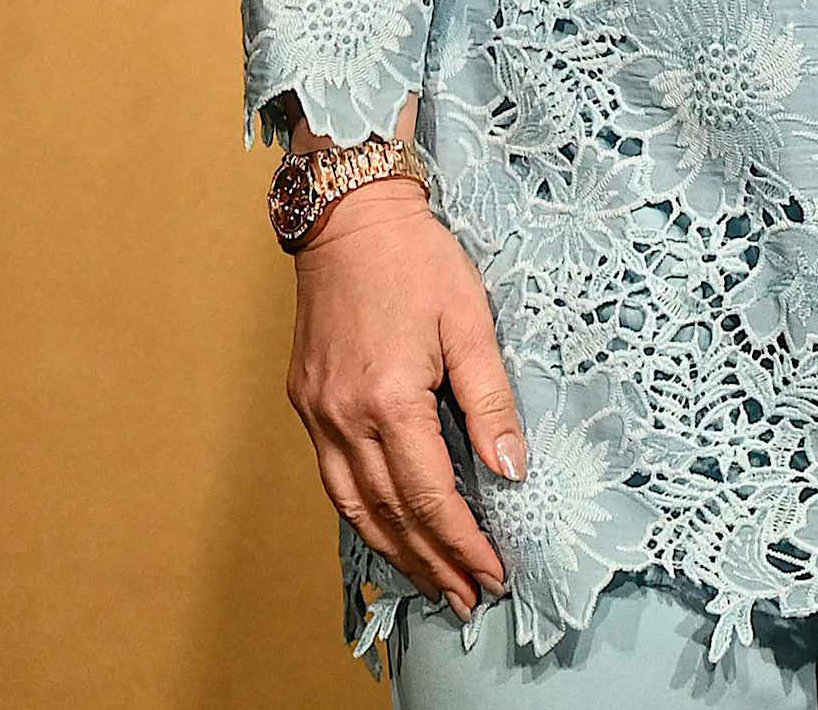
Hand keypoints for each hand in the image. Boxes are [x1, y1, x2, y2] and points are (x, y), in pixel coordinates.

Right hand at [286, 177, 520, 619]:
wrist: (348, 219)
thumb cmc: (418, 261)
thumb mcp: (471, 322)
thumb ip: (491, 400)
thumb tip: (512, 470)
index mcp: (388, 400)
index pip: (431, 495)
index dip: (464, 542)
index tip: (495, 574)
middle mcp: (342, 418)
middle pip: (390, 513)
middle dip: (432, 562)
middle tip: (469, 598)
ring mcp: (316, 414)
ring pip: (353, 505)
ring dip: (394, 549)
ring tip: (434, 581)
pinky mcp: (305, 403)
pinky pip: (333, 478)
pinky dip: (363, 514)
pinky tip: (388, 530)